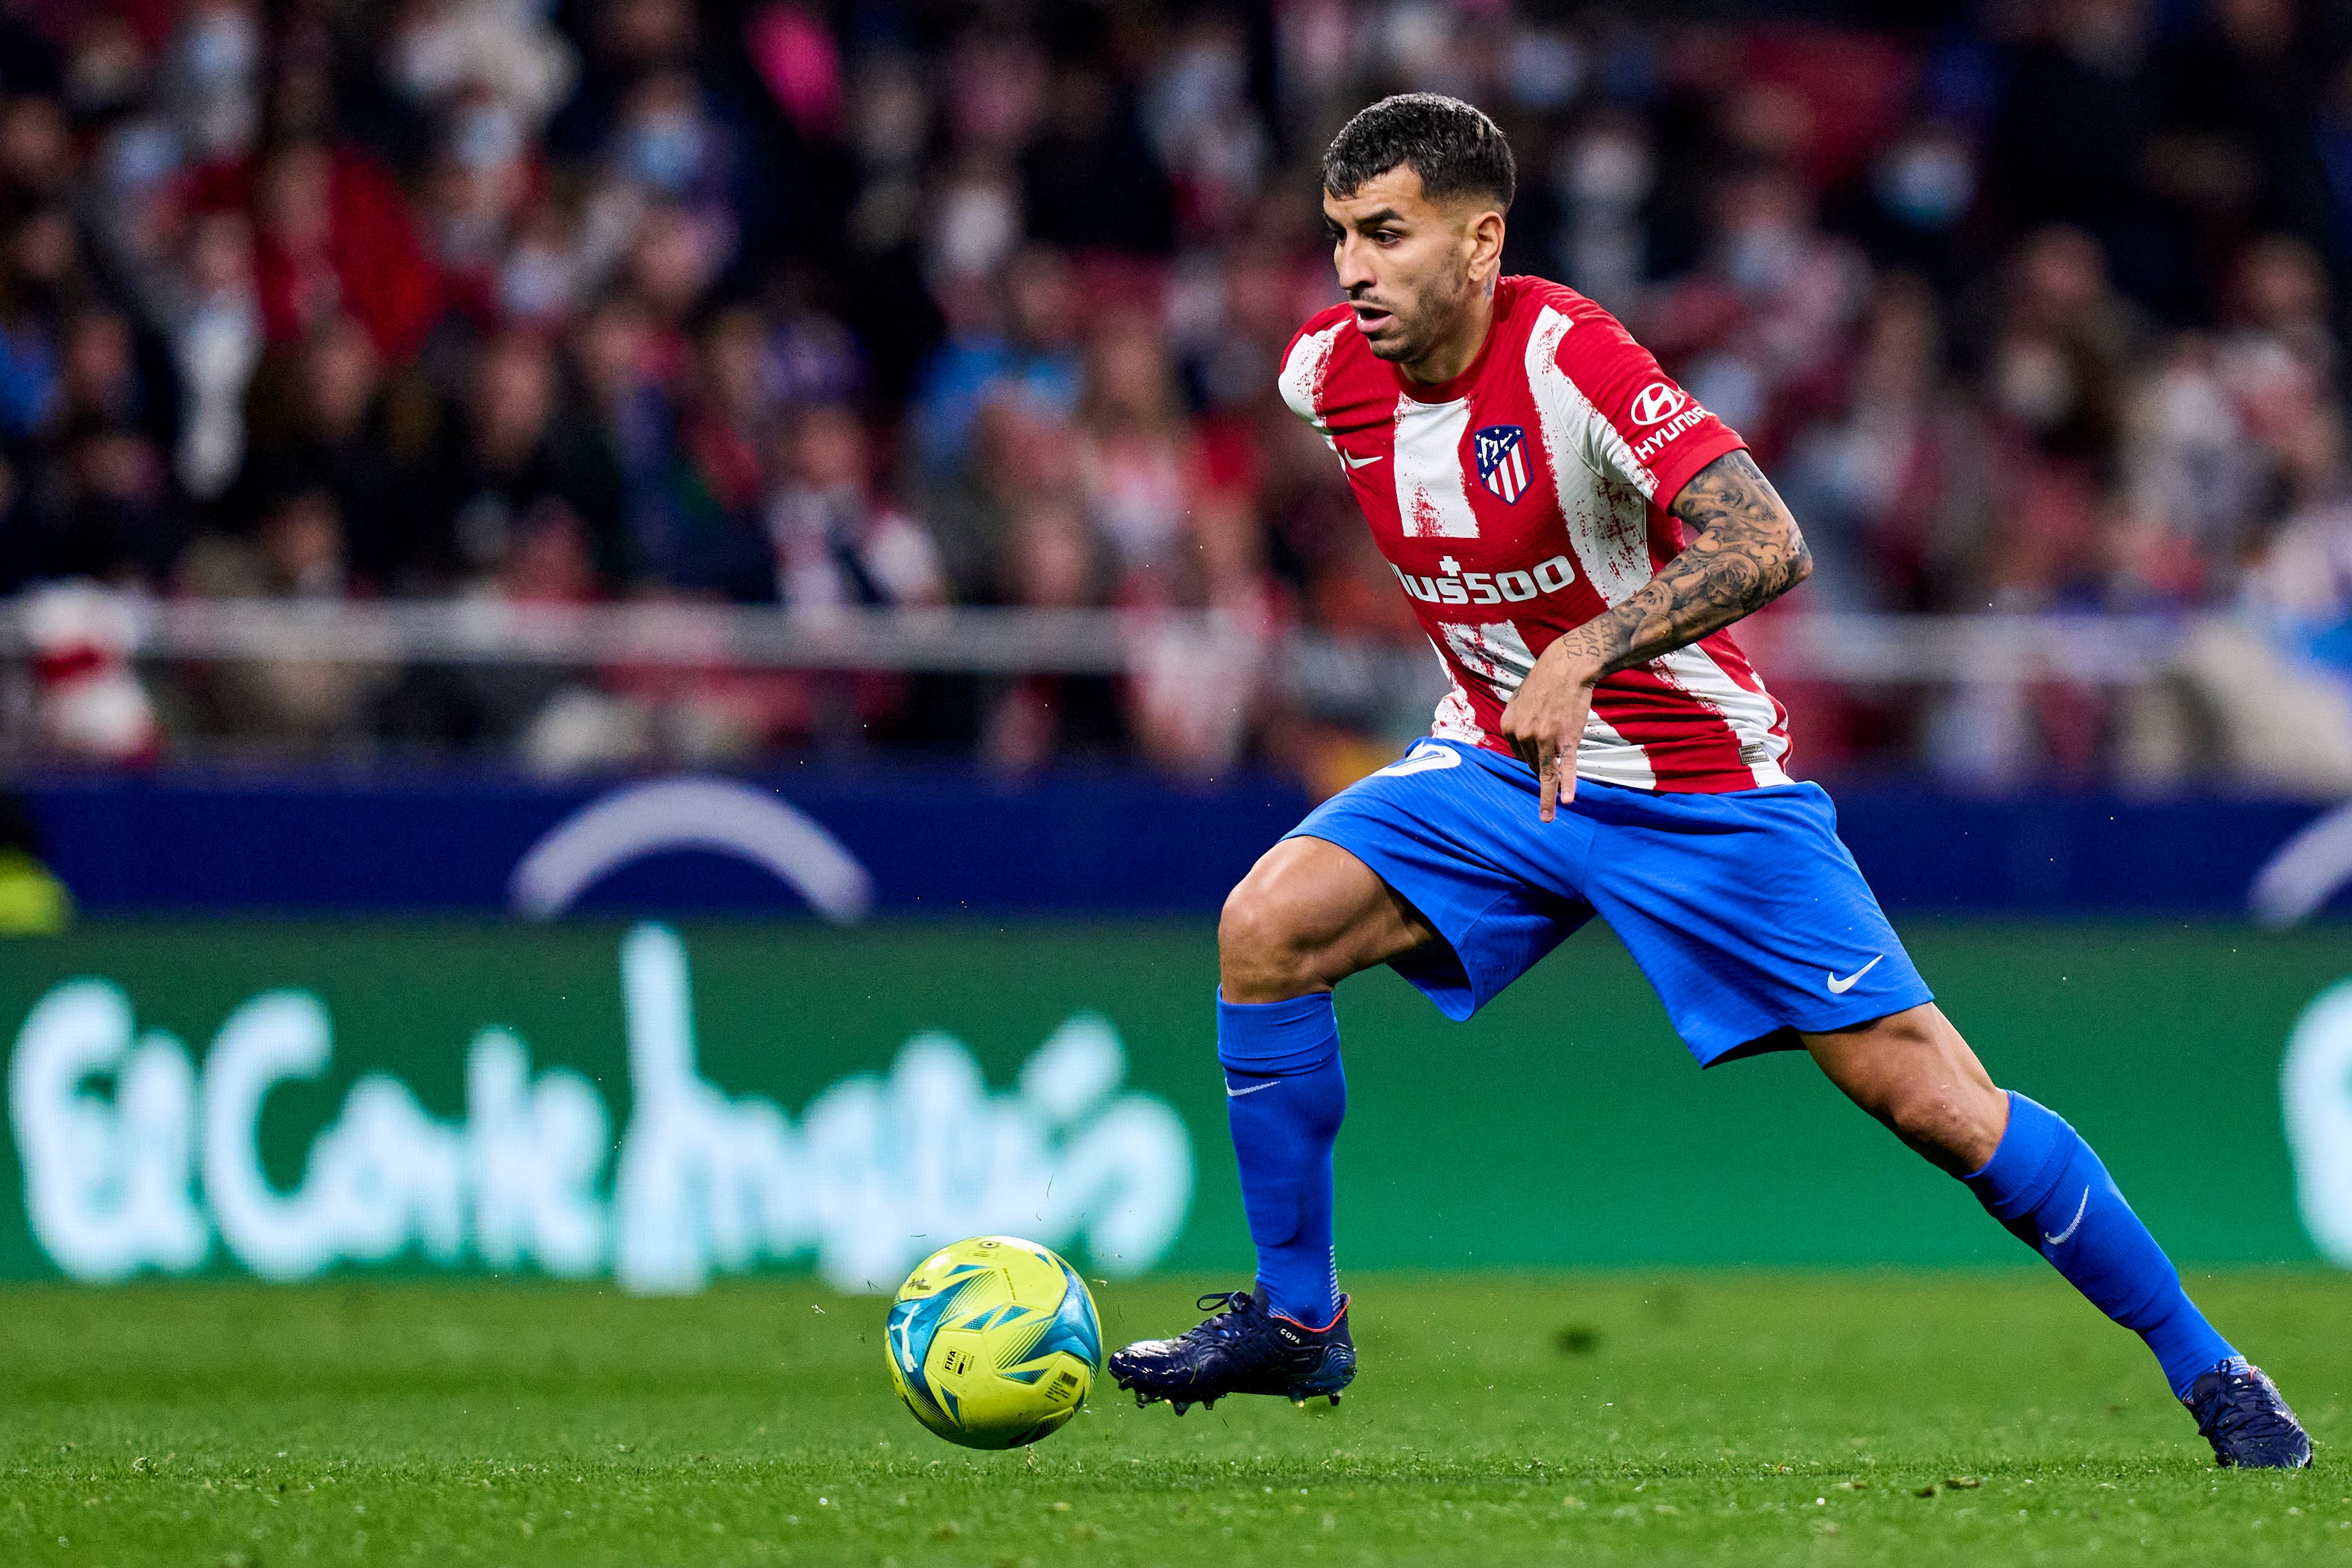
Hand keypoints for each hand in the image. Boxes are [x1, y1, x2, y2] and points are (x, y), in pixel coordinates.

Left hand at [1498, 641, 1603, 821]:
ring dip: (1547, 797)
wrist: (1567, 666)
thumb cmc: (1545, 683)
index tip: (1540, 759)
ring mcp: (1545, 739)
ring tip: (1546, 817)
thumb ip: (1517, 724)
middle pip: (1532, 763)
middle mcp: (1523, 735)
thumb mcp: (1520, 702)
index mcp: (1507, 726)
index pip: (1519, 755)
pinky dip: (1565, 785)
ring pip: (1546, 773)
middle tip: (1554, 763)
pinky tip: (1565, 802)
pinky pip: (1565, 768)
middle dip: (1541, 766)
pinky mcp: (1567, 740)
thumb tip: (1520, 743)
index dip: (1531, 758)